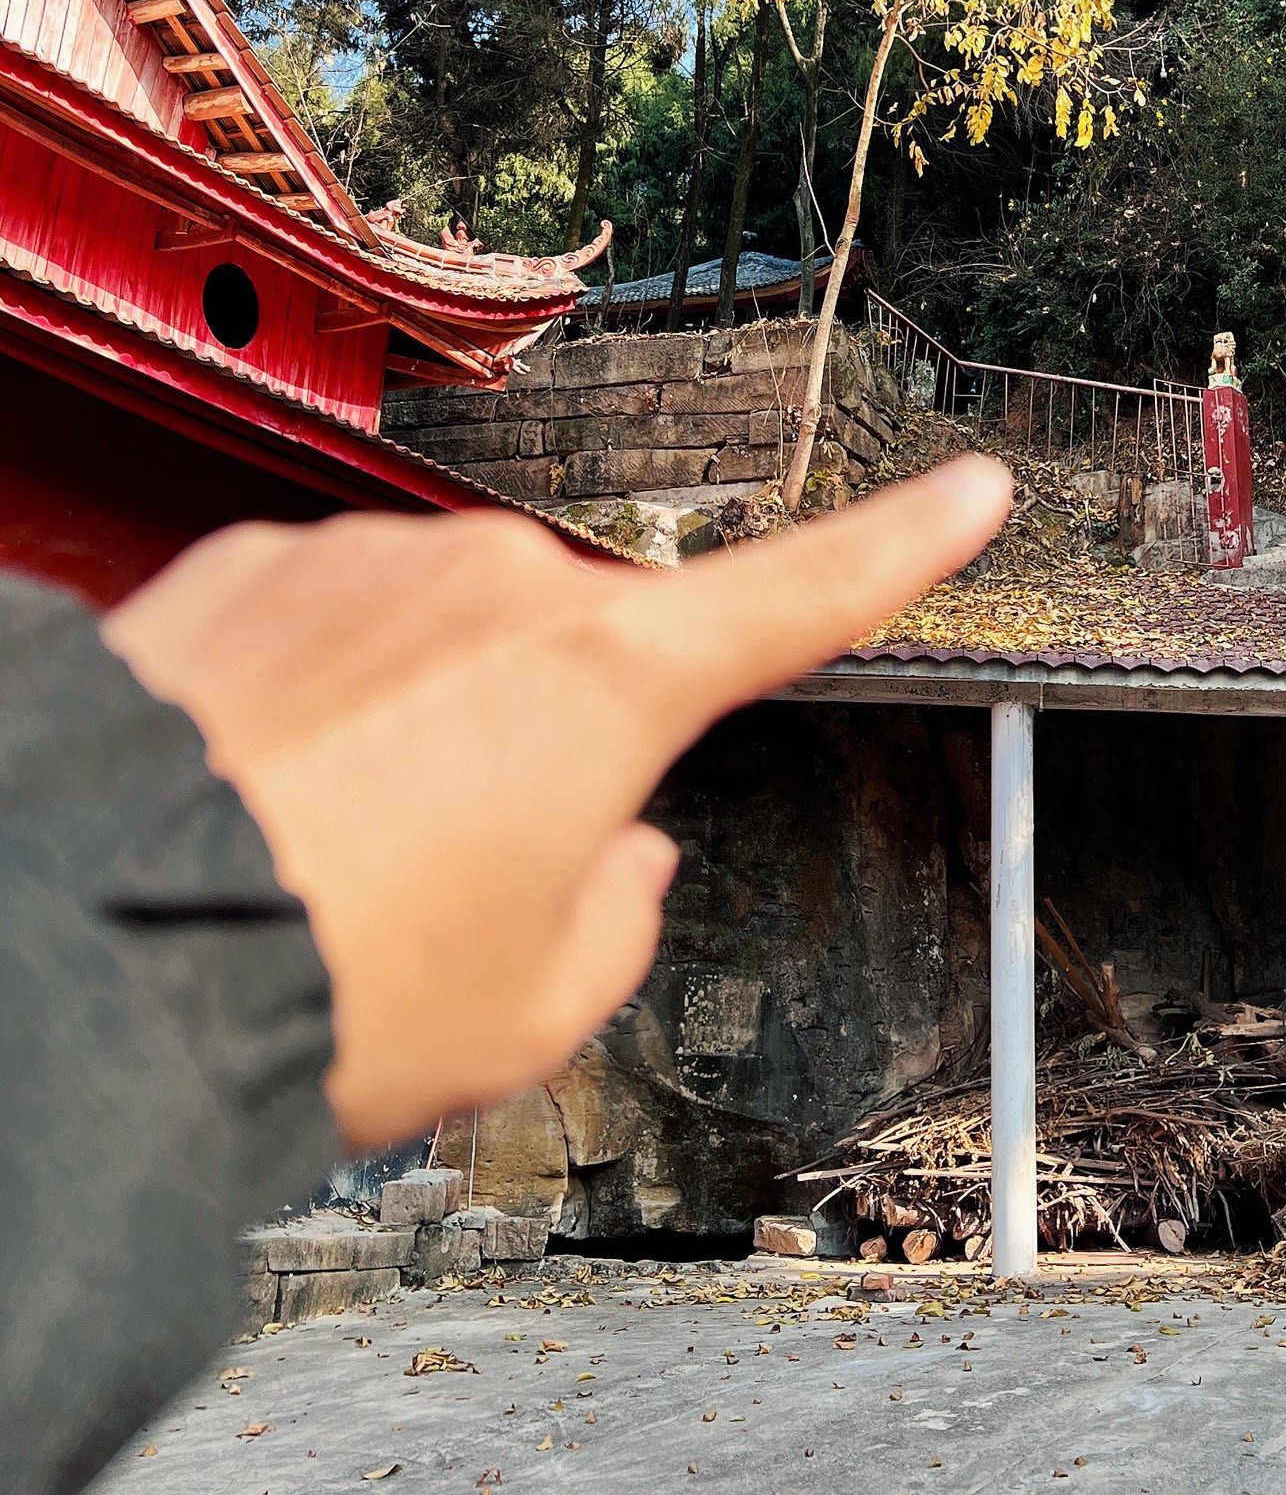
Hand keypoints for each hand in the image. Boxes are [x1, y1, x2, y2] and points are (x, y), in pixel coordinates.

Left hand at [104, 457, 1011, 1153]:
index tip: (973, 486)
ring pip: (438, 643)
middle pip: (574, 658)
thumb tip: (617, 851)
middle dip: (540, 745)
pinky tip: (251, 800)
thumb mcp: (531, 1008)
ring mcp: (371, 560)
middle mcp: (502, 584)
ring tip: (320, 859)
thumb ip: (619, 916)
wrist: (103, 931)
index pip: (805, 596)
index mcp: (609, 679)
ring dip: (410, 728)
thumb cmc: (332, 983)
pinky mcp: (252, 562)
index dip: (904, 546)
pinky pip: (323, 628)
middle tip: (444, 886)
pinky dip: (308, 707)